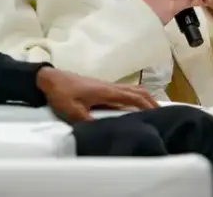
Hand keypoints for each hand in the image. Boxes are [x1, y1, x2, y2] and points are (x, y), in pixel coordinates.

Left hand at [36, 67, 158, 122]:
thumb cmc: (62, 94)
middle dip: (152, 102)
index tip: (160, 116)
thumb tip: (105, 132)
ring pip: (132, 89)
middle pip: (138, 91)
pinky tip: (132, 108)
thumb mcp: (74, 112)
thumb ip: (89, 122)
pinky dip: (134, 98)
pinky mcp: (101, 87)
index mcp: (107, 92)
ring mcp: (106, 85)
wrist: (50, 79)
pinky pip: (124, 91)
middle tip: (162, 115)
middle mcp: (111, 87)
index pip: (135, 98)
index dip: (148, 106)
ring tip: (152, 111)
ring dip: (144, 98)